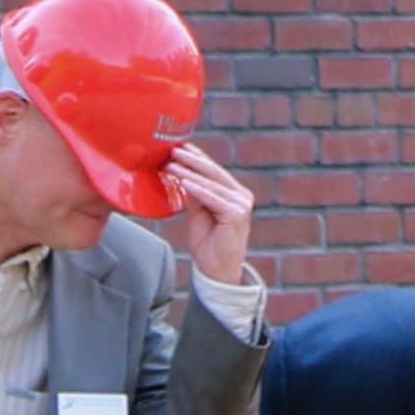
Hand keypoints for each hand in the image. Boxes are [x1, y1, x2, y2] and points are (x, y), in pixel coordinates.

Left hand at [163, 145, 257, 286]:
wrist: (217, 269)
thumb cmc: (208, 242)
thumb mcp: (197, 213)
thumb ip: (195, 195)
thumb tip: (183, 174)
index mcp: (233, 193)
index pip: (213, 171)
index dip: (197, 157)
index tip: (180, 146)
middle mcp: (241, 196)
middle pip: (214, 173)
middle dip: (193, 160)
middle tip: (174, 149)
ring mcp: (241, 205)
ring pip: (212, 184)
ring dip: (190, 172)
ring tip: (172, 163)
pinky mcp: (237, 215)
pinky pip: (213, 198)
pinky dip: (197, 189)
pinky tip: (184, 181)